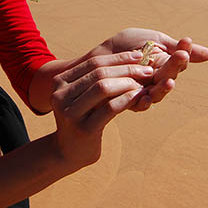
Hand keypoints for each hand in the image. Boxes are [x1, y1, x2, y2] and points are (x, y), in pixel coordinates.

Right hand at [50, 51, 153, 168]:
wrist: (68, 152)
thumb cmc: (81, 118)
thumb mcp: (83, 97)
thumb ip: (95, 79)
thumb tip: (128, 58)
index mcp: (59, 82)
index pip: (93, 62)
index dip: (118, 58)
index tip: (139, 56)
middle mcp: (60, 95)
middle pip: (98, 73)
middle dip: (126, 69)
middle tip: (147, 70)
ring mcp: (70, 113)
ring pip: (103, 87)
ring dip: (128, 82)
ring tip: (144, 83)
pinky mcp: (83, 129)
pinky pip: (110, 108)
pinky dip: (127, 99)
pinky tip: (139, 96)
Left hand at [92, 28, 207, 110]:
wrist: (97, 57)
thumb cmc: (125, 46)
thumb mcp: (152, 41)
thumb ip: (176, 48)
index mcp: (164, 65)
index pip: (178, 62)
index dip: (183, 52)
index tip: (185, 41)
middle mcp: (156, 80)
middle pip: (170, 76)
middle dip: (175, 66)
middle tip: (180, 56)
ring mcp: (144, 91)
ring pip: (158, 93)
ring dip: (164, 88)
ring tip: (169, 80)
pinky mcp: (129, 102)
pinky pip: (139, 105)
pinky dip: (144, 101)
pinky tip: (146, 96)